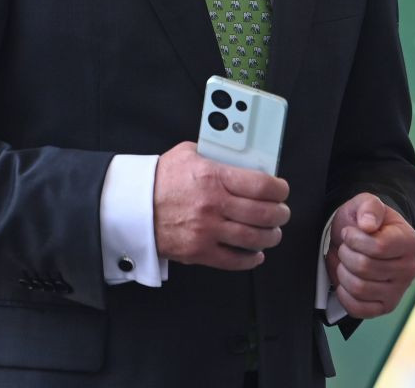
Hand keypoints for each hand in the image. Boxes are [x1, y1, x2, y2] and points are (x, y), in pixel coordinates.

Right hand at [153, 142, 289, 269]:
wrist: (132, 206)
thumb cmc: (160, 179)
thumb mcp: (190, 153)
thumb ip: (218, 154)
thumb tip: (243, 157)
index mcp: (213, 177)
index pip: (262, 185)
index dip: (279, 189)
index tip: (282, 190)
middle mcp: (213, 205)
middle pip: (264, 214)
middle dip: (280, 214)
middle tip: (282, 212)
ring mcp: (207, 230)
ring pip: (254, 238)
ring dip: (271, 236)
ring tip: (273, 232)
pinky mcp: (199, 252)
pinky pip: (234, 260)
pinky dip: (251, 259)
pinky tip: (256, 253)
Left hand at [325, 193, 414, 317]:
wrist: (366, 240)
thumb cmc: (366, 222)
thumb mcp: (367, 204)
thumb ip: (369, 207)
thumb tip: (368, 225)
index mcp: (410, 242)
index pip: (378, 247)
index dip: (354, 239)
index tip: (349, 232)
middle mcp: (410, 269)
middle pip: (365, 268)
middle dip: (346, 254)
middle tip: (345, 247)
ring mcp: (399, 291)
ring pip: (359, 288)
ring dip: (342, 272)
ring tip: (344, 261)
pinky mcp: (385, 307)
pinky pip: (358, 309)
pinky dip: (344, 294)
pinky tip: (344, 281)